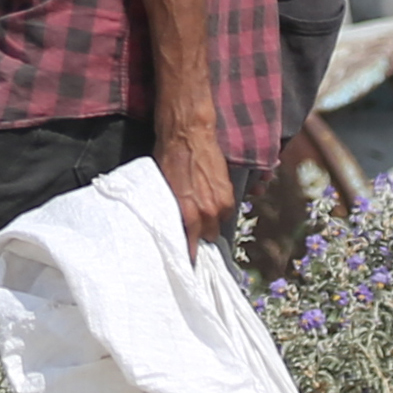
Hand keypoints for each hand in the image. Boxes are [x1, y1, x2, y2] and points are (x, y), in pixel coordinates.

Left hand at [153, 102, 235, 250]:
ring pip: (219, 222)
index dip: (190, 252)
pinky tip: (210, 200)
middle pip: (209, 236)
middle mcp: (207, 212)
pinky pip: (227, 209)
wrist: (187, 135)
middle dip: (202, 232)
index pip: (192, 245)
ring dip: (212, 219)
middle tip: (193, 225)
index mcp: (188, 213)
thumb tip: (174, 224)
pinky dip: (220, 207)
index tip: (188, 258)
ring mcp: (220, 202)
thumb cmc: (168, 159)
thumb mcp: (164, 189)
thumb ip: (173, 210)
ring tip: (203, 210)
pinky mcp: (229, 190)